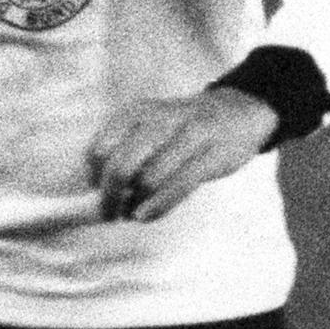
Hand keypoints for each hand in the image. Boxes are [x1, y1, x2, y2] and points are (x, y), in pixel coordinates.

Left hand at [87, 90, 280, 223]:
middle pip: (121, 166)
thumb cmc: (181, 130)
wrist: (237, 113)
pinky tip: (146, 216)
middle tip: (109, 212)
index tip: (97, 190)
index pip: (99, 149)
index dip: (94, 176)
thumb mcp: (147, 126)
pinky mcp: (212, 156)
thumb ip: (121, 151)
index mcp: (137, 112)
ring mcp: (189, 135)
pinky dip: (157, 207)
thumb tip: (92, 192)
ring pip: (149, 179)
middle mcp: (160, 119)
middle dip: (110, 197)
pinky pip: (178, 187)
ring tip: (132, 213)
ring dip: (135, 205)